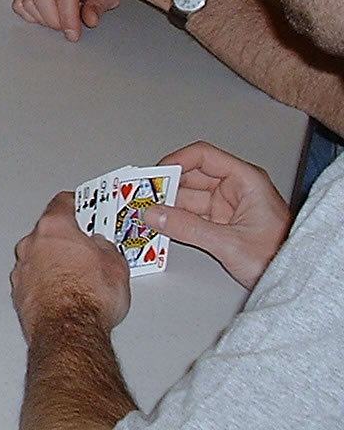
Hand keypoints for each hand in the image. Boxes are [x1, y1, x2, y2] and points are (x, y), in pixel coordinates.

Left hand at [11, 192, 130, 340]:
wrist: (69, 331)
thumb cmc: (89, 298)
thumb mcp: (116, 265)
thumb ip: (105, 247)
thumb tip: (102, 246)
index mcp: (55, 228)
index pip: (63, 203)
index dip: (77, 203)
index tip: (82, 205)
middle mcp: (32, 244)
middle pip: (49, 231)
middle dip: (66, 239)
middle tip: (85, 248)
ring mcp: (22, 268)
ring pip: (39, 257)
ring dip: (54, 262)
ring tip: (77, 279)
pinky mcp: (18, 292)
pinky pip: (33, 279)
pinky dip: (45, 283)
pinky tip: (63, 295)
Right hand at [13, 0, 121, 40]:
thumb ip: (99, 5)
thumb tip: (89, 19)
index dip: (68, 17)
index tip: (73, 33)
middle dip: (54, 20)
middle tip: (67, 29)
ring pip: (28, 1)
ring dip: (43, 19)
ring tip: (59, 21)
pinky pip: (20, 4)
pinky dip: (30, 16)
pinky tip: (46, 16)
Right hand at [142, 142, 290, 288]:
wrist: (296, 283)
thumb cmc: (281, 257)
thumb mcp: (230, 243)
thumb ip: (187, 228)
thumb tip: (154, 214)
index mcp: (245, 181)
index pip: (203, 157)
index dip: (176, 162)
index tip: (154, 175)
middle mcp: (236, 190)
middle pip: (191, 178)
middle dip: (166, 187)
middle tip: (143, 196)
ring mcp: (229, 208)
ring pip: (189, 199)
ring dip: (168, 207)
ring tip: (146, 214)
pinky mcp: (223, 225)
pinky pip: (192, 216)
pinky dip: (176, 221)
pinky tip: (161, 226)